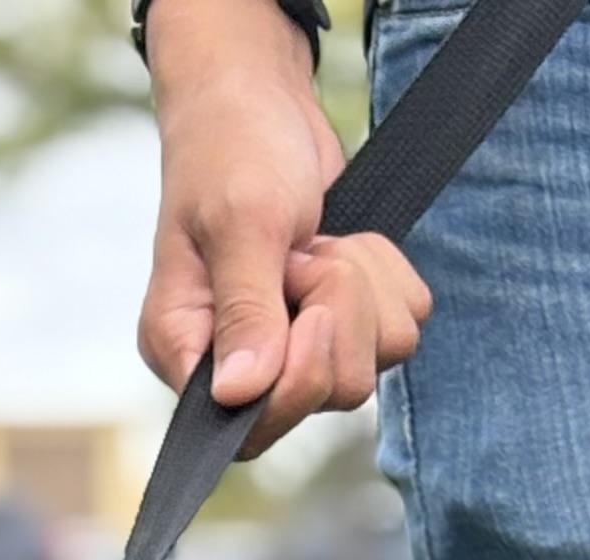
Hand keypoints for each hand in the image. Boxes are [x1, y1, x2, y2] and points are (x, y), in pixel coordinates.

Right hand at [138, 0, 431, 454]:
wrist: (261, 102)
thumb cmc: (231, 150)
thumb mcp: (239, 222)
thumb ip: (245, 311)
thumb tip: (239, 396)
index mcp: (188, 352)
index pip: (250, 428)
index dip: (298, 380)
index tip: (306, 309)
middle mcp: (238, 366)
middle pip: (330, 395)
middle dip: (338, 310)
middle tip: (307, 251)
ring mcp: (294, 350)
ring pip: (374, 365)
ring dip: (363, 288)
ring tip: (319, 240)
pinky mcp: (343, 327)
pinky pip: (400, 331)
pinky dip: (388, 278)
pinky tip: (343, 242)